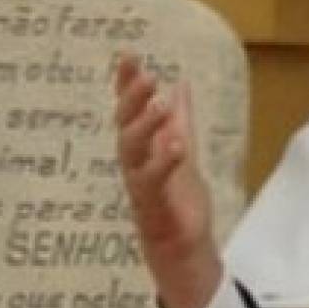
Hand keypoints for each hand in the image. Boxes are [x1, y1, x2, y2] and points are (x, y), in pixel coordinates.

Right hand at [113, 55, 222, 307]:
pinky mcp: (151, 208)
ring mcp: (140, 187)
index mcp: (141, 150)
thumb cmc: (179, 204)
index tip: (129, 55)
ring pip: (131, 152)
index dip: (126, 85)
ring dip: (144, 126)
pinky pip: (152, 182)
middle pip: (124, 127)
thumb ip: (180, 121)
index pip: (129, 112)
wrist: (184, 252)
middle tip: (145, 75)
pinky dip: (163, 162)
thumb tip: (181, 84)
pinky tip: (176, 144)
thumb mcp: (183, 153)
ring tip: (160, 102)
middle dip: (132, 100)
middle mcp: (134, 166)